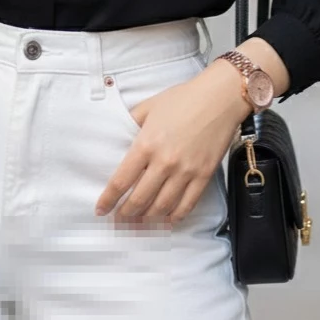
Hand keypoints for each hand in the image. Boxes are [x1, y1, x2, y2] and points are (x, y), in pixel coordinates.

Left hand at [94, 61, 252, 226]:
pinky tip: (167, 220)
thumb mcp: (148, 107)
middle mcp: (164, 162)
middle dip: (126, 213)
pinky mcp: (204, 176)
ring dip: (148, 218)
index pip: (121, 181)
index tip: (101, 209)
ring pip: (162, 206)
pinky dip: (175, 216)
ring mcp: (186, 171)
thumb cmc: (182, 98)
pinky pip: (188, 204)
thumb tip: (119, 137)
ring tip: (140, 221)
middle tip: (119, 219)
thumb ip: (131, 123)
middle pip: (140, 199)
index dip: (108, 200)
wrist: (219, 98)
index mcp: (146, 144)